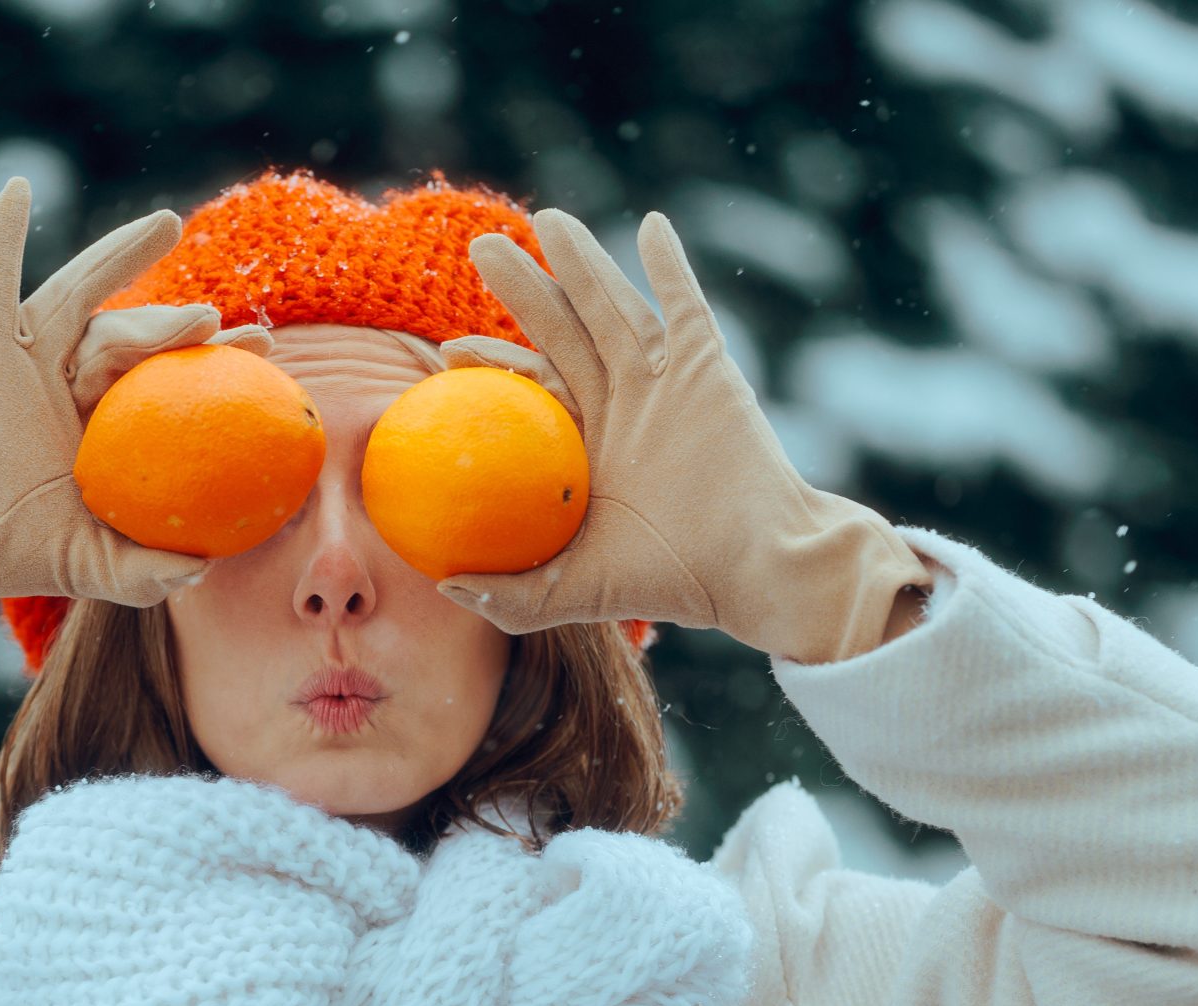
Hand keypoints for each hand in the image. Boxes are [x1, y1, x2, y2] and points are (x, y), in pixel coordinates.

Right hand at [0, 176, 272, 656]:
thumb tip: (203, 569)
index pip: (165, 383)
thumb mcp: (87, 564)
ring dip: (119, 257)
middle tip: (232, 321)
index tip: (265, 355)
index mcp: (102, 426)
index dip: (212, 366)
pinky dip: (0, 236)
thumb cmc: (5, 554)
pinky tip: (18, 191)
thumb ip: (142, 572)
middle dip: (182, 325)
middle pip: (134, 336)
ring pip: (80, 297)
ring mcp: (24, 361)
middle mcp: (68, 385)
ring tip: (167, 224)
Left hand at [435, 206, 929, 663]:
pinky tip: (651, 225)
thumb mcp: (574, 592)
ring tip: (549, 219)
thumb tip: (441, 584)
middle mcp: (621, 406)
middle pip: (562, 330)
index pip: (530, 392)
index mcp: (586, 448)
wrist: (756, 567)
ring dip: (583, 262)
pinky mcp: (709, 368)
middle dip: (523, 287)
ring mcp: (665, 383)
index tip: (447, 353)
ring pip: (613, 307)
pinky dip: (670, 266)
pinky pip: (686, 306)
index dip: (492, 367)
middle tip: (481, 245)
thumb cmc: (671, 582)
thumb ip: (512, 593)